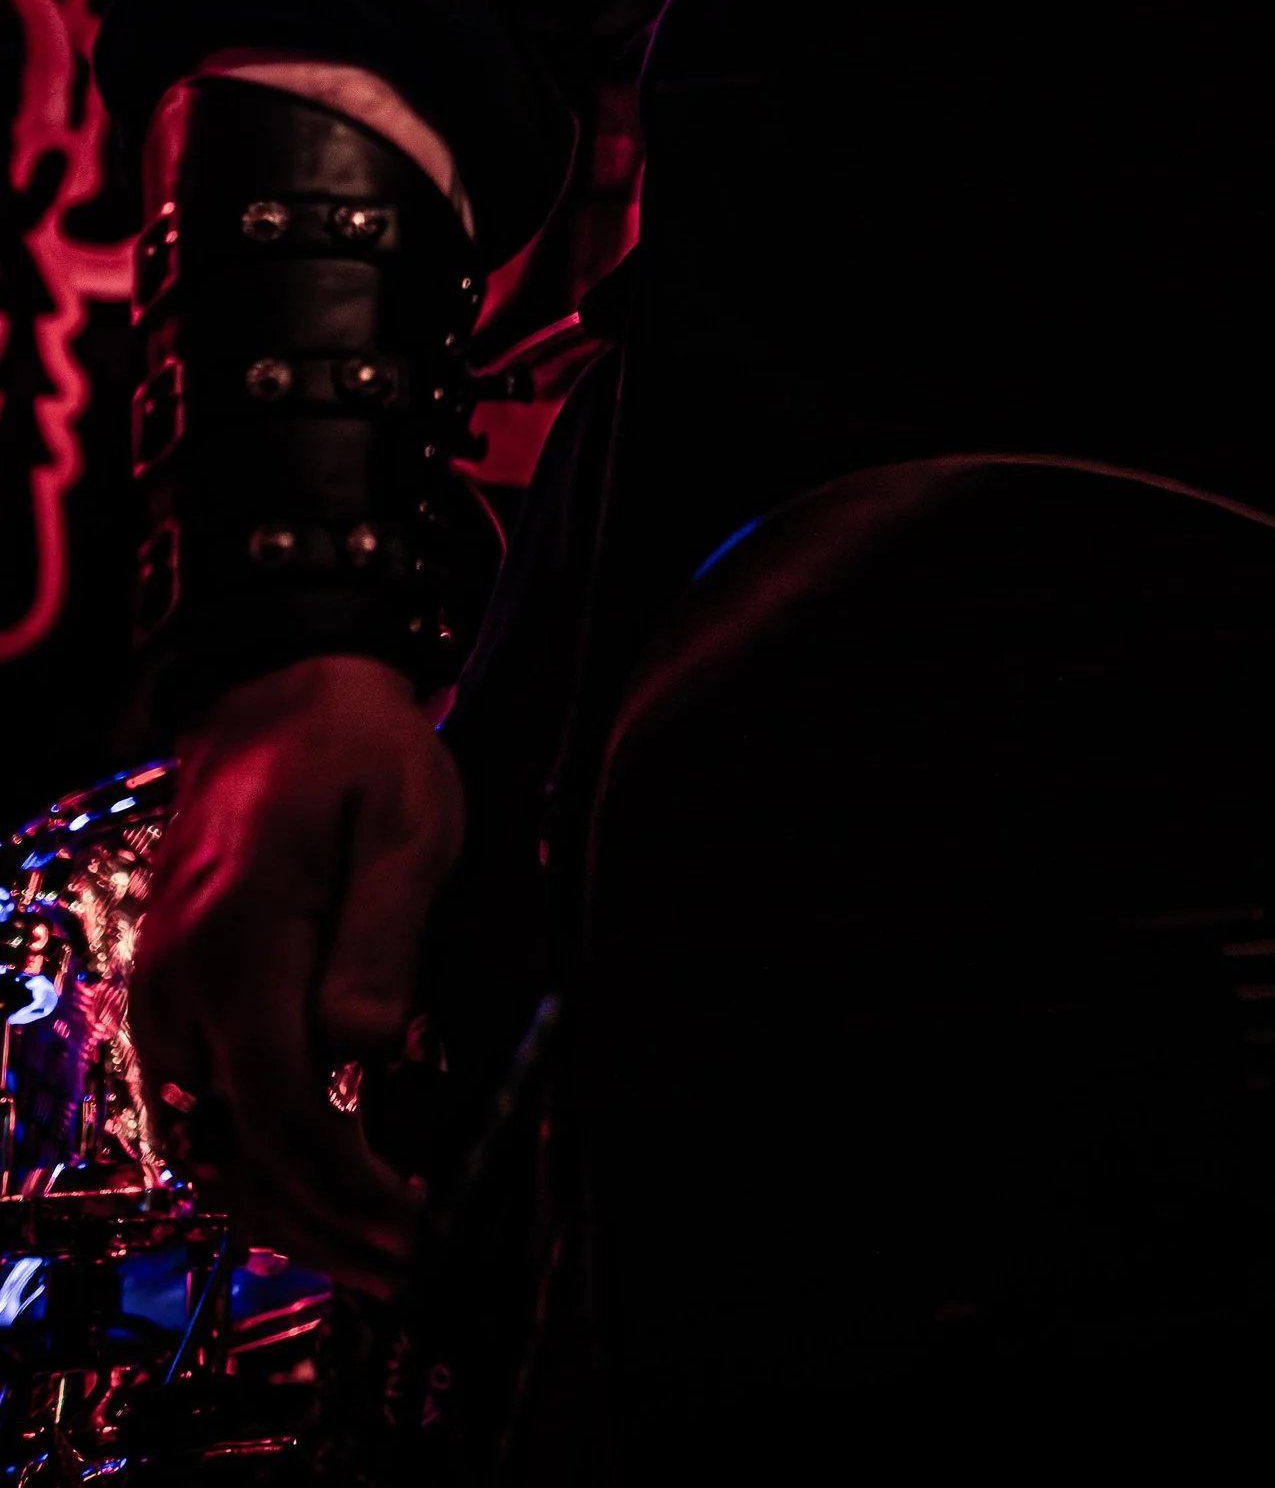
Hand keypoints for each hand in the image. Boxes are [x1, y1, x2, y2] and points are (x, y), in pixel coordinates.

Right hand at [133, 655, 462, 1292]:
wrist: (278, 697)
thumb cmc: (356, 752)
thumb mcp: (406, 823)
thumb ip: (384, 937)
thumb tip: (365, 1049)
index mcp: (239, 947)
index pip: (281, 1114)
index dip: (347, 1191)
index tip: (417, 1227)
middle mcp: (183, 988)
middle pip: (238, 1153)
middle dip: (323, 1227)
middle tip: (410, 1266)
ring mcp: (169, 998)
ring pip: (211, 1146)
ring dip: (288, 1209)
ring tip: (378, 1250)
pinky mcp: (177, 1000)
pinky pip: (204, 1109)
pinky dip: (259, 1161)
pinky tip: (323, 1185)